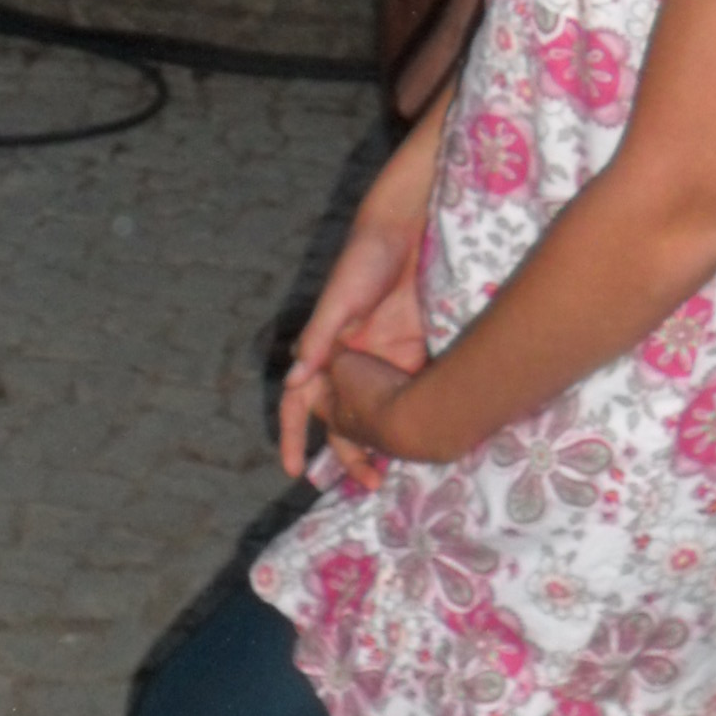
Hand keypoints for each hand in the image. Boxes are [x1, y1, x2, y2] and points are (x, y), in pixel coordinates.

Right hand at [278, 215, 429, 486]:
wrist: (406, 229)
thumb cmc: (364, 258)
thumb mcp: (339, 298)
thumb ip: (319, 337)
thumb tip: (296, 379)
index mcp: (324, 349)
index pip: (301, 400)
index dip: (295, 434)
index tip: (293, 469)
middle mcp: (348, 360)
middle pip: (342, 416)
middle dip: (347, 453)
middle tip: (365, 485)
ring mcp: (380, 359)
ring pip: (373, 411)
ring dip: (378, 442)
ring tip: (389, 475)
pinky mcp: (411, 351)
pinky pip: (406, 391)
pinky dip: (408, 417)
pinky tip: (422, 440)